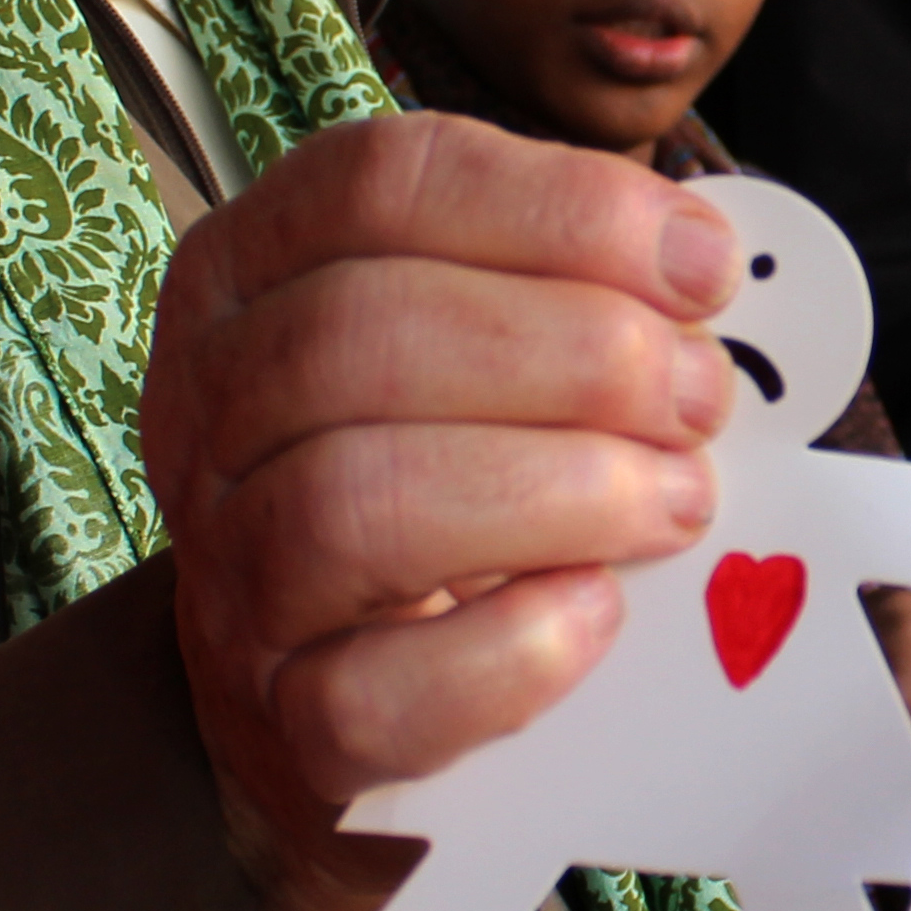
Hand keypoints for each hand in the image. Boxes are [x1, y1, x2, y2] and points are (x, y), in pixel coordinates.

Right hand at [143, 117, 737, 910]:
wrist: (335, 705)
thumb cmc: (437, 491)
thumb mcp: (472, 355)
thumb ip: (565, 288)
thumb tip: (705, 267)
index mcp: (249, 273)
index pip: (380, 184)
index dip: (562, 208)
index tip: (703, 266)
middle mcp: (204, 411)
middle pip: (363, 332)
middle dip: (577, 353)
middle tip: (700, 400)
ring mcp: (227, 577)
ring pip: (354, 502)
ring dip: (556, 491)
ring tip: (674, 502)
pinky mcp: (280, 726)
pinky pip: (372, 692)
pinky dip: (512, 650)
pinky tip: (595, 615)